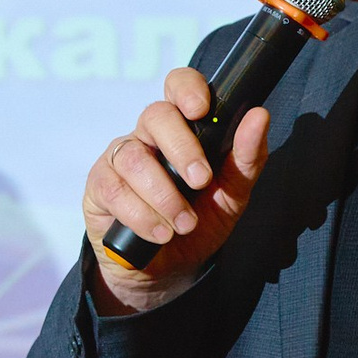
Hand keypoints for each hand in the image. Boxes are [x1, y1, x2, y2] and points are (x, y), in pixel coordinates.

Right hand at [84, 66, 270, 314]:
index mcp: (182, 128)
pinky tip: (160, 232)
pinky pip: (113, 190)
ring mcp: (118, 159)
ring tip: (183, 224)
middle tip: (201, 182)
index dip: (186, 88)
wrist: (168, 270)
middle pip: (155, 116)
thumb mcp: (232, 196)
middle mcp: (147, 136)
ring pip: (133, 157)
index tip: (200, 109)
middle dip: (182, 150)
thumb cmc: (199, 223)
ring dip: (163, 194)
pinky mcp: (98, 187)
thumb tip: (259, 116)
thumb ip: (247, 159)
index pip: (177, 86)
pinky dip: (141, 215)